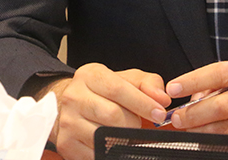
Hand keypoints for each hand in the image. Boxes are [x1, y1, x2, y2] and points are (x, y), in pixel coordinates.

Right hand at [43, 63, 171, 159]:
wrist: (72, 107)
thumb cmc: (105, 92)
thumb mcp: (127, 80)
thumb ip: (149, 84)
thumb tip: (162, 98)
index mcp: (90, 75)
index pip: (118, 90)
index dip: (142, 103)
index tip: (159, 113)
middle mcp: (74, 96)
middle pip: (112, 115)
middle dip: (132, 123)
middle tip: (138, 124)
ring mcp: (67, 121)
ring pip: (103, 135)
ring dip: (121, 138)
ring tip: (125, 132)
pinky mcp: (65, 143)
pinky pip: (94, 153)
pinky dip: (109, 151)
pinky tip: (112, 143)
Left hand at [165, 60, 227, 136]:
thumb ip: (212, 85)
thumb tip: (185, 100)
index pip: (220, 74)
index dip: (194, 81)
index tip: (173, 88)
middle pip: (223, 105)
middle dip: (195, 113)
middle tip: (176, 118)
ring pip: (224, 129)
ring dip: (199, 131)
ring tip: (185, 129)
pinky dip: (210, 142)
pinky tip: (200, 138)